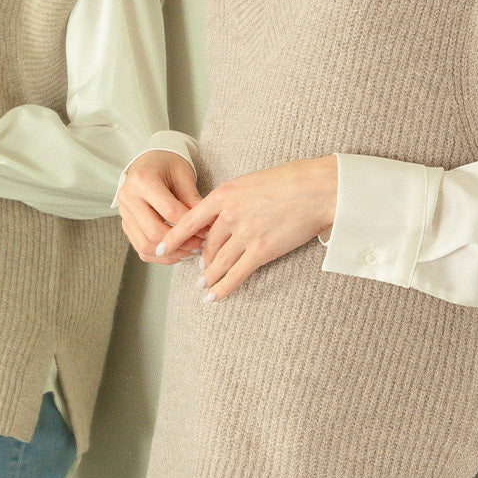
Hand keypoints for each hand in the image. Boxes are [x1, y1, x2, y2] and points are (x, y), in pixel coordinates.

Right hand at [118, 150, 203, 263]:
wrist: (150, 161)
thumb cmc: (169, 164)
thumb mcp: (184, 175)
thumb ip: (193, 200)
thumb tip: (207, 227)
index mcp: (143, 180)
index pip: (170, 212)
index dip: (192, 225)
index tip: (209, 231)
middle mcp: (128, 197)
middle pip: (154, 232)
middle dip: (182, 243)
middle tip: (202, 245)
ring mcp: (124, 213)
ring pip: (146, 245)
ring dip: (172, 253)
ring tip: (192, 251)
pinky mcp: (126, 225)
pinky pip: (141, 248)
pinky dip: (161, 256)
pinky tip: (179, 252)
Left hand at [156, 156, 337, 299]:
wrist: (318, 188)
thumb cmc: (290, 181)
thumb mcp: (252, 182)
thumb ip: (234, 199)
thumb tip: (223, 217)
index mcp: (224, 194)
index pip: (188, 220)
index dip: (172, 238)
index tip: (160, 248)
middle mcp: (229, 215)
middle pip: (206, 245)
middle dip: (202, 259)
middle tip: (199, 268)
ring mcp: (244, 234)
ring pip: (217, 263)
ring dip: (209, 276)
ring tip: (203, 284)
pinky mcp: (261, 251)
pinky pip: (235, 275)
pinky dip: (222, 289)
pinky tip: (212, 297)